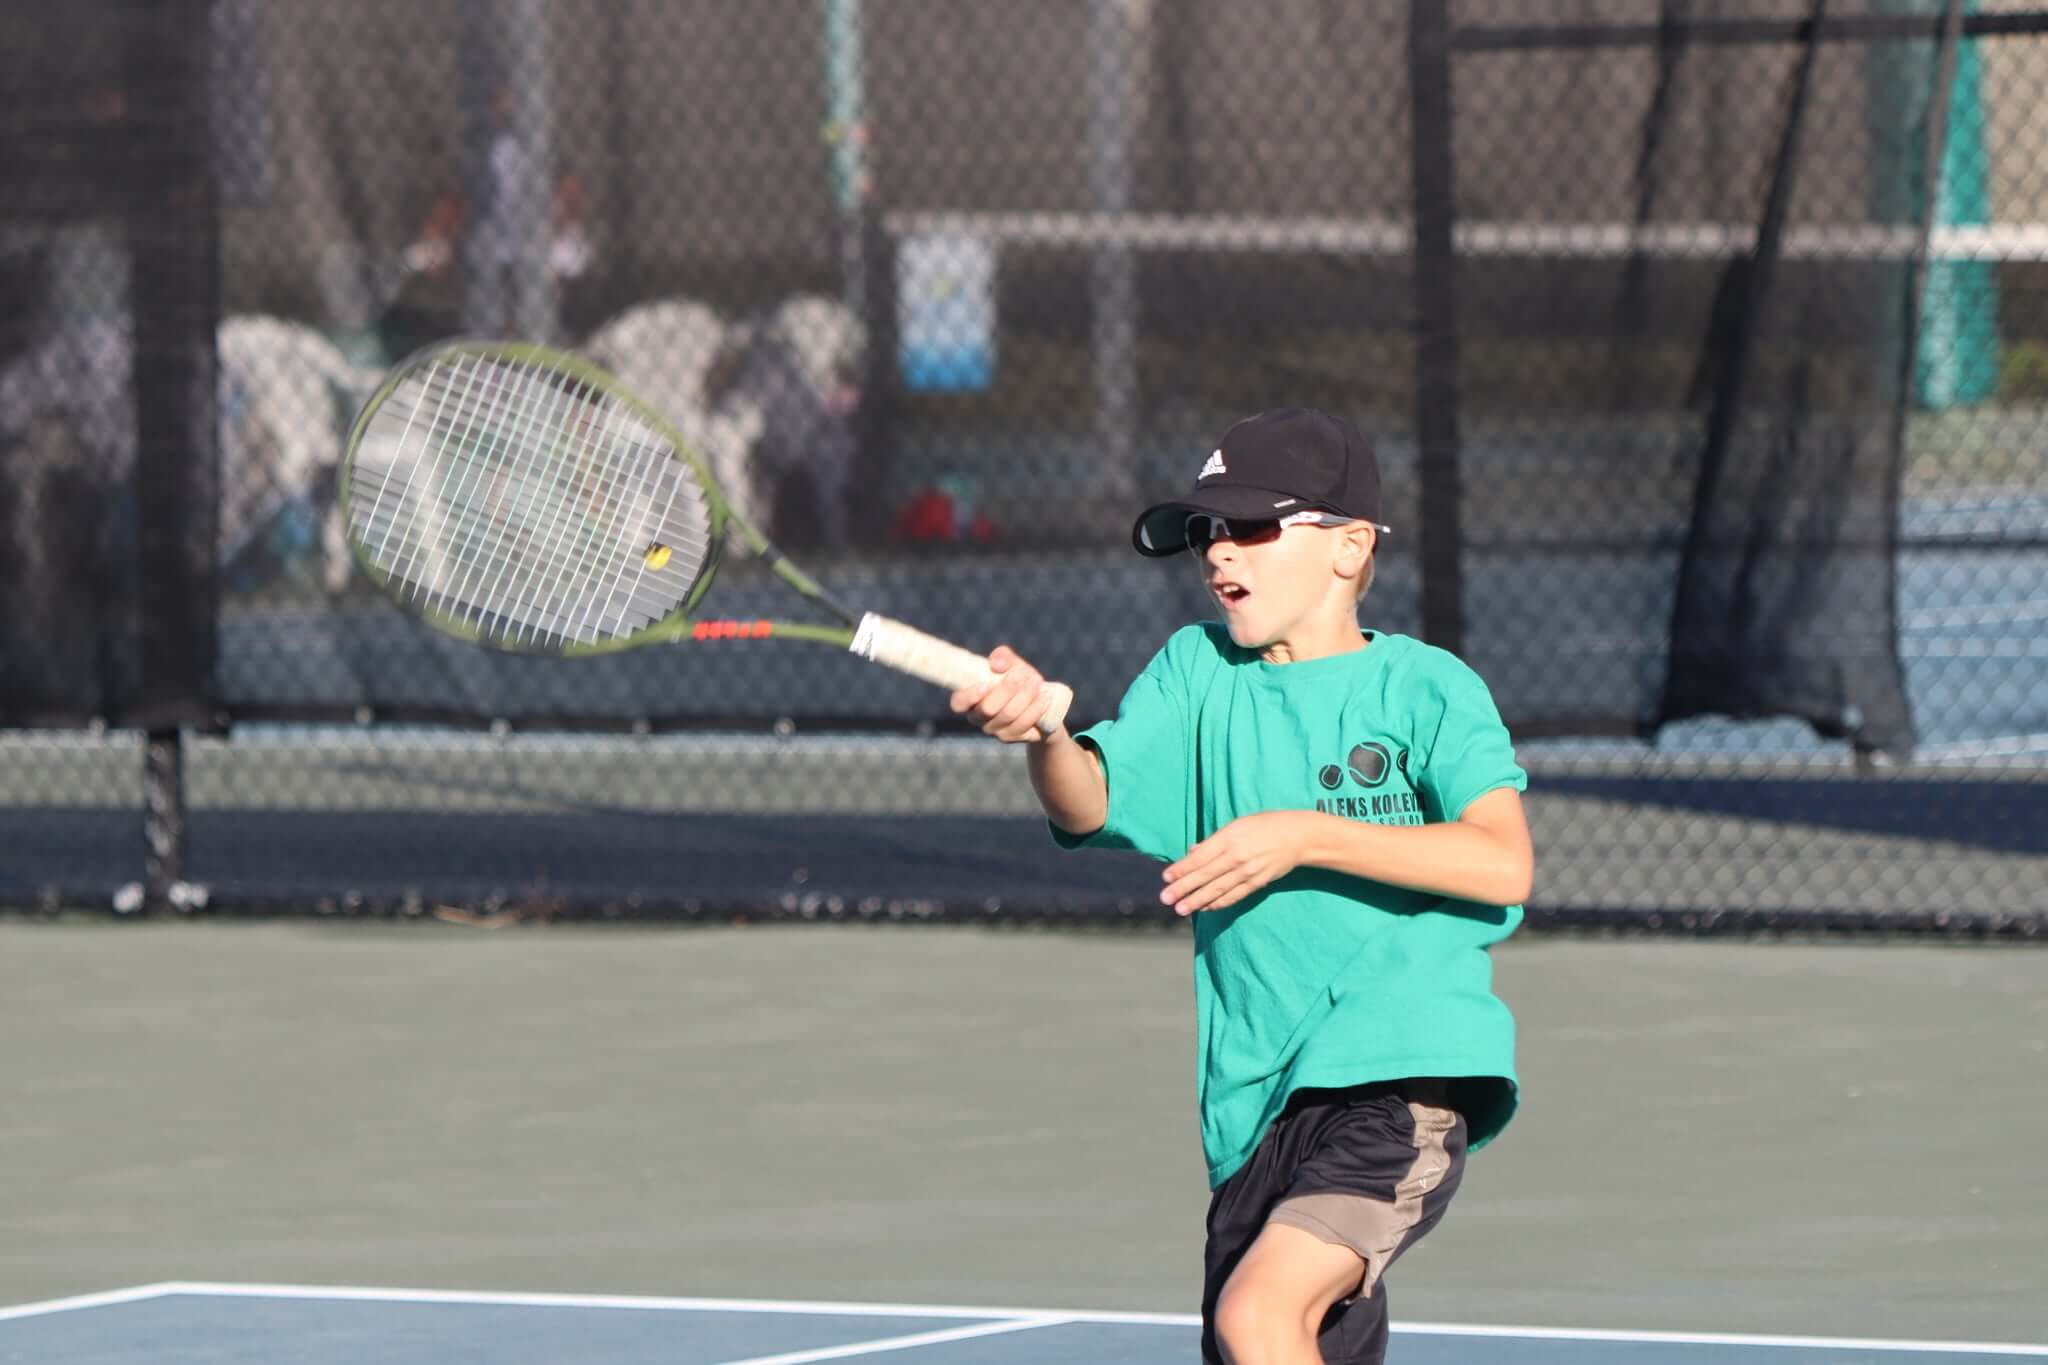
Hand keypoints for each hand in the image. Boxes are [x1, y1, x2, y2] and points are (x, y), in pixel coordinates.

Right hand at [951, 645, 1058, 743]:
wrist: (1042, 702)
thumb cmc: (1019, 678)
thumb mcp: (1012, 664)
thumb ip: (1003, 657)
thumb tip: (997, 664)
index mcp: (970, 699)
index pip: (958, 703)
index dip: (969, 696)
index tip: (986, 684)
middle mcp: (978, 717)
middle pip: (987, 709)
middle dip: (1006, 690)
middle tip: (1022, 675)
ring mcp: (994, 730)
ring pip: (1008, 715)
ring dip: (1024, 696)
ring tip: (1037, 682)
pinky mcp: (1011, 737)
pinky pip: (1023, 724)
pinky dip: (1035, 709)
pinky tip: (1044, 698)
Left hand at [1161, 812, 1313, 914]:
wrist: (1297, 837)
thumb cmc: (1264, 826)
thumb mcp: (1237, 825)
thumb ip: (1213, 841)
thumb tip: (1192, 852)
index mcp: (1229, 838)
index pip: (1200, 857)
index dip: (1181, 868)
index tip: (1166, 877)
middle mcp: (1237, 856)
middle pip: (1205, 875)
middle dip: (1183, 888)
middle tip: (1165, 898)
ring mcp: (1248, 872)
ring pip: (1217, 889)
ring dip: (1197, 901)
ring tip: (1180, 909)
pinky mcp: (1257, 883)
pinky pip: (1234, 896)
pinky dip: (1218, 903)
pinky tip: (1205, 908)